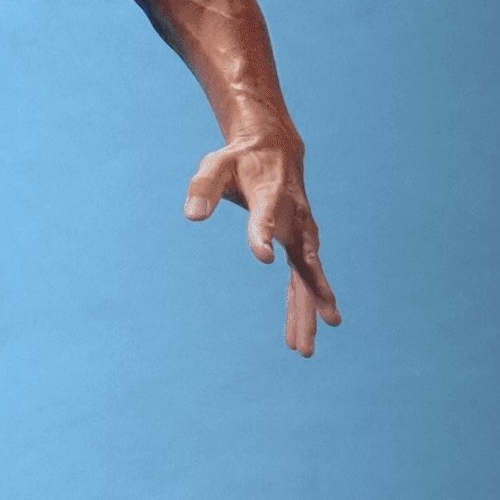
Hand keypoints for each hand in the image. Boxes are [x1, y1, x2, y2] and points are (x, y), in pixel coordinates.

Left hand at [183, 136, 342, 356]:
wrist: (276, 149)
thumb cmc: (242, 160)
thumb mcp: (216, 164)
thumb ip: (203, 187)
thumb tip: (192, 216)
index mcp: (271, 196)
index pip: (266, 217)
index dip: (263, 234)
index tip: (263, 256)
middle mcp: (294, 219)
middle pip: (302, 264)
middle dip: (304, 301)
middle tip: (304, 336)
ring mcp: (302, 233)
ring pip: (308, 279)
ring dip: (306, 313)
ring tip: (302, 349)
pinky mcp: (301, 242)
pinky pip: (304, 277)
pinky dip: (303, 303)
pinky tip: (299, 332)